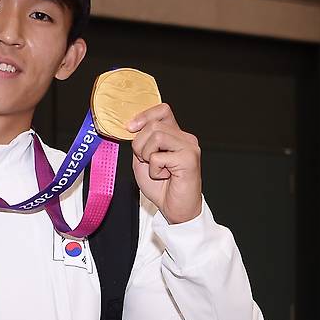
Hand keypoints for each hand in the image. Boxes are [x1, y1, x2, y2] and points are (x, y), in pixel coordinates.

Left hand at [126, 103, 201, 223]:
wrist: (176, 209)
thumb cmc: (162, 187)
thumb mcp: (143, 160)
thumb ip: (141, 143)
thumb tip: (131, 127)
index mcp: (175, 135)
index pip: (162, 110)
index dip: (144, 116)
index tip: (130, 128)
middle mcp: (185, 137)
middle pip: (153, 125)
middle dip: (140, 145)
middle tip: (146, 161)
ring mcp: (189, 146)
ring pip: (156, 136)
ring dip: (147, 156)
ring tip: (156, 169)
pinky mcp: (189, 158)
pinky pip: (158, 157)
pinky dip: (154, 170)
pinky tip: (164, 177)